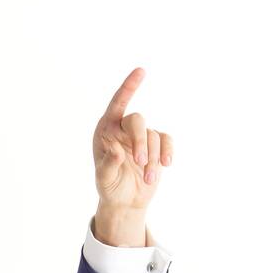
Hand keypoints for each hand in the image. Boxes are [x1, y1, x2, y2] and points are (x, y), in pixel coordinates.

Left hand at [92, 67, 172, 212]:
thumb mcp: (104, 180)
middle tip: (140, 163)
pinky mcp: (157, 145)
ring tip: (148, 179)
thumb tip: (117, 152)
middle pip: (137, 121)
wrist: (125, 201)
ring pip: (153, 137)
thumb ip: (108, 165)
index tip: (141, 71)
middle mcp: (123, 129)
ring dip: (153, 159)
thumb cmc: (110, 188)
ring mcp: (141, 136)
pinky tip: (167, 164)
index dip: (129, 87)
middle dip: (141, 141)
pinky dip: (168, 152)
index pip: (117, 104)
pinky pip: (166, 141)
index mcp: (106, 131)